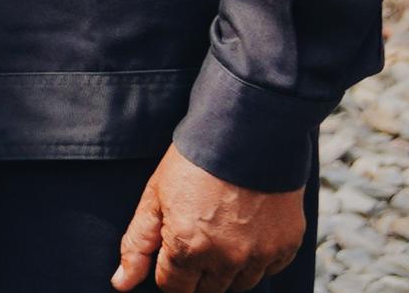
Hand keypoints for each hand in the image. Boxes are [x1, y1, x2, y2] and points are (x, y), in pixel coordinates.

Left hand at [113, 150, 305, 291]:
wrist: (247, 131)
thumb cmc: (194, 160)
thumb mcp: (154, 197)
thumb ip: (137, 245)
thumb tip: (121, 284)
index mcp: (188, 248)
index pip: (175, 288)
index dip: (169, 272)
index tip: (172, 253)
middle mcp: (227, 259)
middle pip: (207, 290)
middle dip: (197, 272)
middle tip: (197, 238)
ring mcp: (260, 254)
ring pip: (239, 284)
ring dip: (227, 269)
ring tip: (222, 231)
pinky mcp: (287, 245)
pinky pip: (268, 269)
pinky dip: (257, 258)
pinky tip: (247, 229)